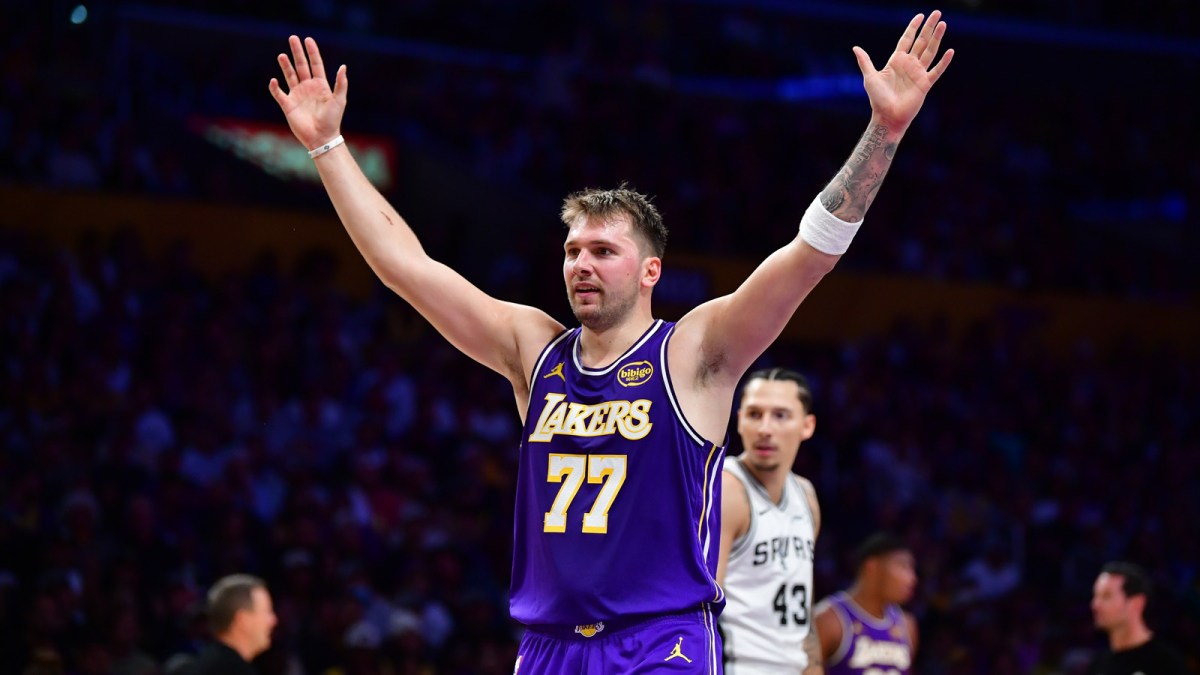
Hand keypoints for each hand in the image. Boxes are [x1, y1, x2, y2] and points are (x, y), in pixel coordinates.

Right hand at [268, 35, 347, 150]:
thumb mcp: (339, 100)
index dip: (312, 52)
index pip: (315, 64)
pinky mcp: (288, 105)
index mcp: (320, 86)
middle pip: (301, 66)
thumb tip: (343, 66)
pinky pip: (279, 94)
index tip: (308, 40)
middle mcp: (308, 88)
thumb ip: (340, 84)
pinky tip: (274, 80)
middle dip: (297, 52)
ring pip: (290, 76)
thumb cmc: (332, 120)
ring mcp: (297, 95)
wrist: (322, 138)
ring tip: (282, 55)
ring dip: (285, 65)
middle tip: (292, 38)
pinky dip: (275, 87)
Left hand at [853, 10, 953, 131]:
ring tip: (943, 24)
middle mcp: (909, 64)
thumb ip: (865, 61)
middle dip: (928, 27)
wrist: (887, 117)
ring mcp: (918, 73)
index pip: (906, 39)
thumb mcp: (870, 77)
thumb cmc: (877, 99)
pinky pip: (936, 70)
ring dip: (937, 38)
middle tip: (937, 13)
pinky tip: (950, 51)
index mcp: (896, 61)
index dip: (913, 27)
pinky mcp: (925, 84)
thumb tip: (855, 48)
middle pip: (921, 41)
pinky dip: (943, 62)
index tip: (920, 15)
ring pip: (930, 51)